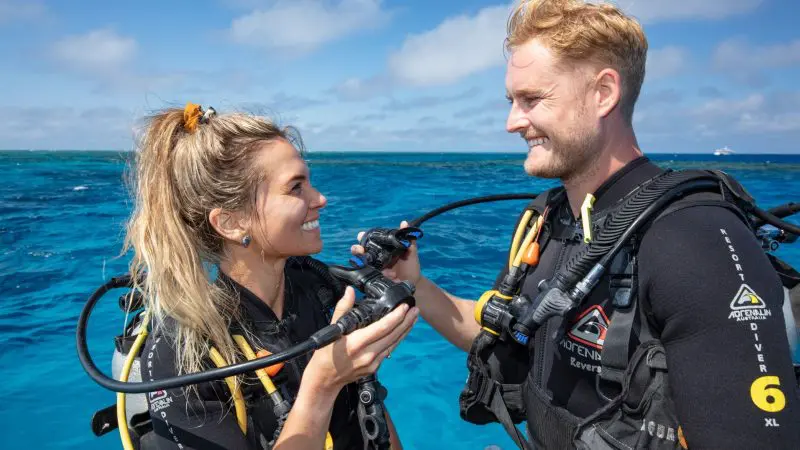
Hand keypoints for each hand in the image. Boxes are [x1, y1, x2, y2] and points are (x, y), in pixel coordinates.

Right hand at [303, 286, 417, 394]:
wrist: (325, 380)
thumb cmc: (325, 355)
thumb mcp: (331, 330)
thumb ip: (342, 309)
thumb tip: (350, 291)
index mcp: (357, 343)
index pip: (382, 328)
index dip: (396, 317)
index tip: (405, 306)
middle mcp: (368, 354)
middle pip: (393, 336)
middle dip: (406, 322)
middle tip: (415, 309)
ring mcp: (373, 363)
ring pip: (394, 344)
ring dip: (405, 330)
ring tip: (413, 318)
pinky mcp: (375, 368)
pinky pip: (389, 351)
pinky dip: (397, 339)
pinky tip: (401, 332)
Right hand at [351, 220, 422, 285]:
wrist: (414, 283)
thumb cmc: (411, 265)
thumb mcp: (410, 251)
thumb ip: (408, 238)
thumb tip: (404, 223)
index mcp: (383, 248)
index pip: (370, 240)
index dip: (363, 237)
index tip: (361, 235)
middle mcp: (376, 257)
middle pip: (361, 250)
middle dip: (356, 248)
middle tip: (359, 249)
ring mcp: (374, 268)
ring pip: (360, 262)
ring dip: (357, 259)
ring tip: (360, 259)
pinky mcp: (374, 278)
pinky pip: (364, 275)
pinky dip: (362, 272)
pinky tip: (363, 270)